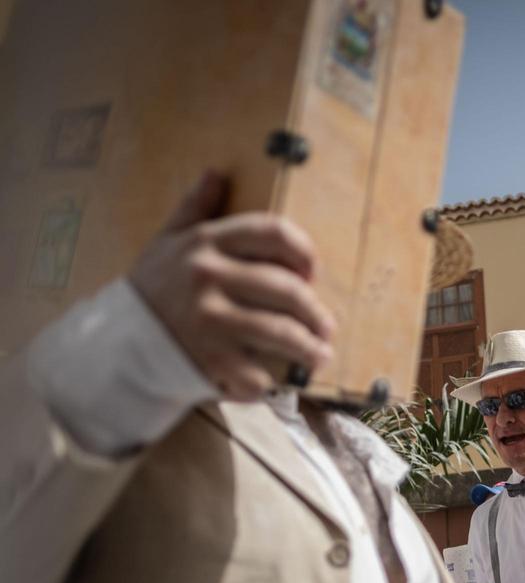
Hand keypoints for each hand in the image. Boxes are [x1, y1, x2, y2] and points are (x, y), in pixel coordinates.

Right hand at [128, 171, 336, 400]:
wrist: (113, 341)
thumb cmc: (153, 289)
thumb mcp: (167, 242)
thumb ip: (194, 209)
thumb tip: (216, 172)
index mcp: (204, 243)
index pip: (273, 232)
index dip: (304, 251)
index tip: (312, 272)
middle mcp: (208, 277)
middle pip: (287, 289)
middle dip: (315, 312)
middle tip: (326, 326)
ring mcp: (209, 320)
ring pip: (281, 333)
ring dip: (310, 349)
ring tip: (320, 355)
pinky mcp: (208, 360)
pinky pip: (256, 374)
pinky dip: (267, 382)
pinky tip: (272, 382)